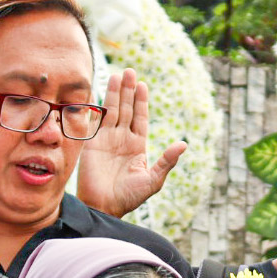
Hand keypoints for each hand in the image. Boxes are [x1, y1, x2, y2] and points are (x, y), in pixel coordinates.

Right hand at [76, 70, 185, 218]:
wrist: (105, 206)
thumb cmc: (130, 196)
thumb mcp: (153, 179)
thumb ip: (167, 161)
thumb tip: (183, 144)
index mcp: (138, 146)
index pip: (140, 118)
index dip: (142, 102)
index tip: (143, 85)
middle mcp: (122, 139)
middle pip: (127, 109)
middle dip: (129, 90)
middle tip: (130, 71)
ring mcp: (107, 139)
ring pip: (113, 110)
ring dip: (116, 93)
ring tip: (119, 74)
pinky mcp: (93, 142)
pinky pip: (96, 120)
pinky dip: (98, 105)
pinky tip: (99, 90)